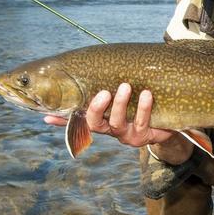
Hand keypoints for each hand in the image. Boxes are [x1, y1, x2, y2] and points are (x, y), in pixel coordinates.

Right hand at [44, 83, 177, 146]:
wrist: (165, 124)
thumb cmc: (138, 106)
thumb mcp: (120, 99)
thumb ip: (102, 91)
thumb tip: (80, 78)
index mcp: (100, 119)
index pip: (75, 120)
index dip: (61, 120)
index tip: (47, 114)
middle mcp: (109, 129)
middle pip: (94, 123)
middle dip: (96, 108)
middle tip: (103, 92)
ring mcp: (125, 134)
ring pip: (117, 122)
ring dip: (120, 103)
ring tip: (126, 86)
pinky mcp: (142, 136)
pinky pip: (141, 121)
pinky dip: (144, 107)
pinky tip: (146, 94)